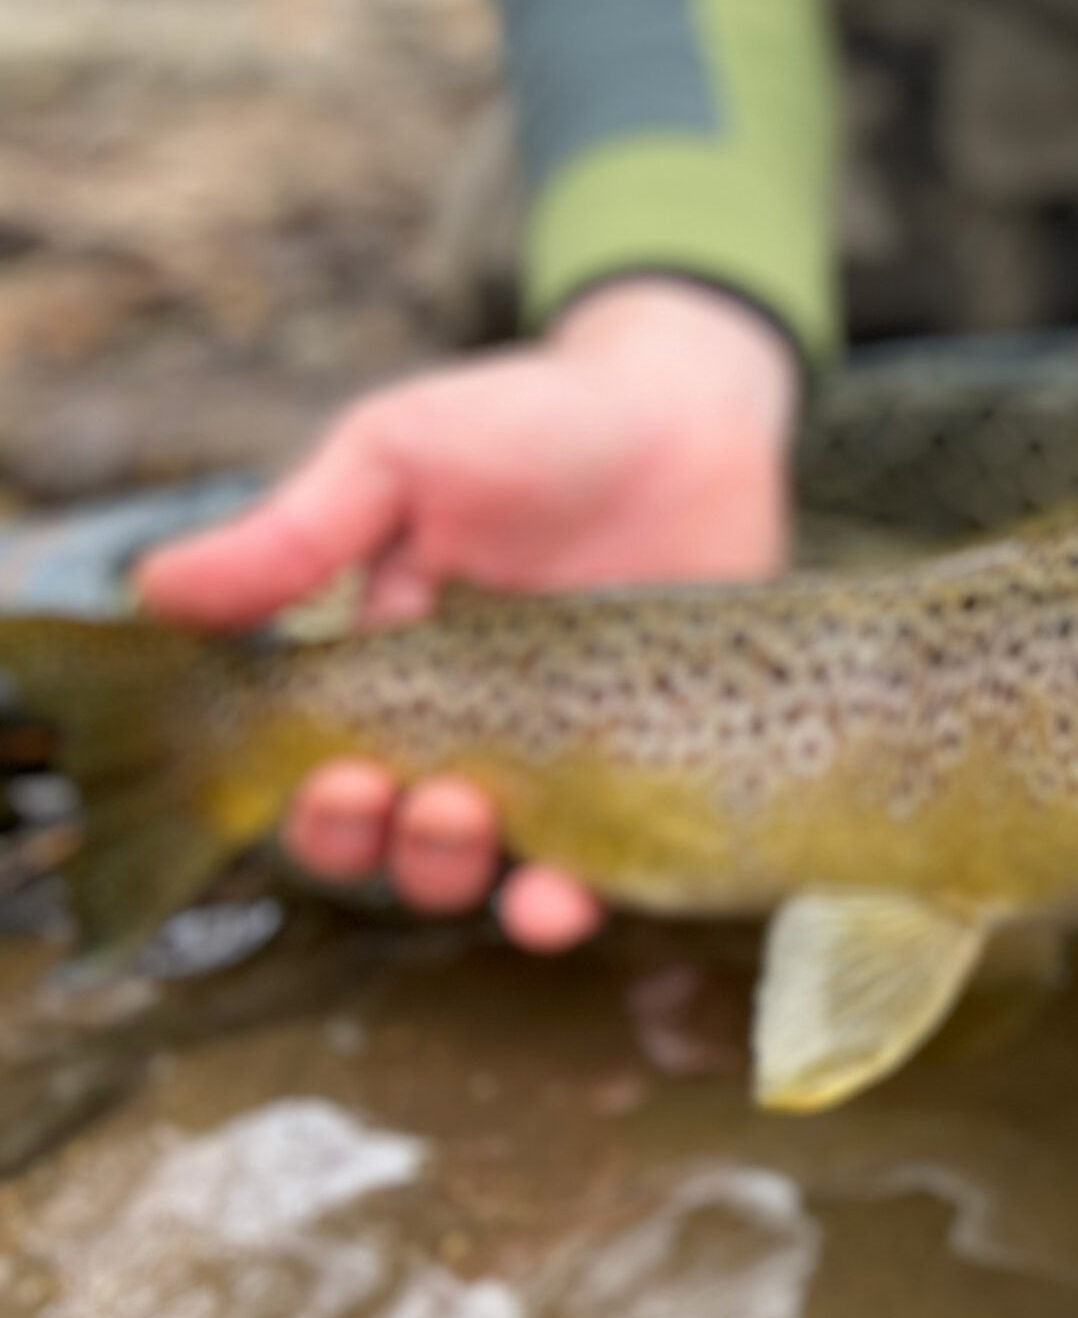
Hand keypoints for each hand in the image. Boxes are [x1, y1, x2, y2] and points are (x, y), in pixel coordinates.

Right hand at [136, 277, 796, 949]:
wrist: (687, 415)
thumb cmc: (530, 424)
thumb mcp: (398, 457)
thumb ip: (295, 534)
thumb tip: (151, 591)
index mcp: (387, 671)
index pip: (321, 771)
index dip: (312, 801)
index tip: (333, 773)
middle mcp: (463, 732)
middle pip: (388, 840)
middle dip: (372, 841)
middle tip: (386, 793)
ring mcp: (555, 758)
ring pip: (480, 865)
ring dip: (451, 868)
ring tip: (465, 814)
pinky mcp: (643, 768)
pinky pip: (598, 866)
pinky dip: (565, 901)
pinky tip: (554, 901)